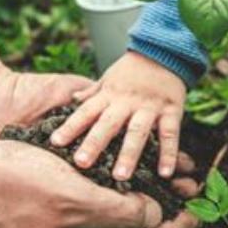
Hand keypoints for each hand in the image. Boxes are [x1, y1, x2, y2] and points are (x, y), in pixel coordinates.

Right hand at [0, 97, 198, 227]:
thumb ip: (119, 212)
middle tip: (188, 193)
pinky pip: (87, 202)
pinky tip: (125, 172)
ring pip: (107, 216)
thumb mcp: (74, 198)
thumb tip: (155, 218)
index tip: (198, 214)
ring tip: (165, 181)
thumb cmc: (14, 184)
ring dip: (137, 197)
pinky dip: (110, 188)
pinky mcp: (44, 211)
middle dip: (158, 213)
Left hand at [51, 52, 186, 180]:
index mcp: (109, 95)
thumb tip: (72, 100)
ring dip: (128, 155)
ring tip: (120, 177)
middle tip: (81, 164)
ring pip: (137, 132)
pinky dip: (169, 154)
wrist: (165, 50)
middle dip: (94, 144)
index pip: (85, 112)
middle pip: (108, 124)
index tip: (55, 142)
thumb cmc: (133, 69)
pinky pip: (169, 134)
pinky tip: (165, 173)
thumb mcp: (109, 77)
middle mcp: (126, 102)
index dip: (70, 126)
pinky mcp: (171, 110)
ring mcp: (149, 107)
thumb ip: (92, 92)